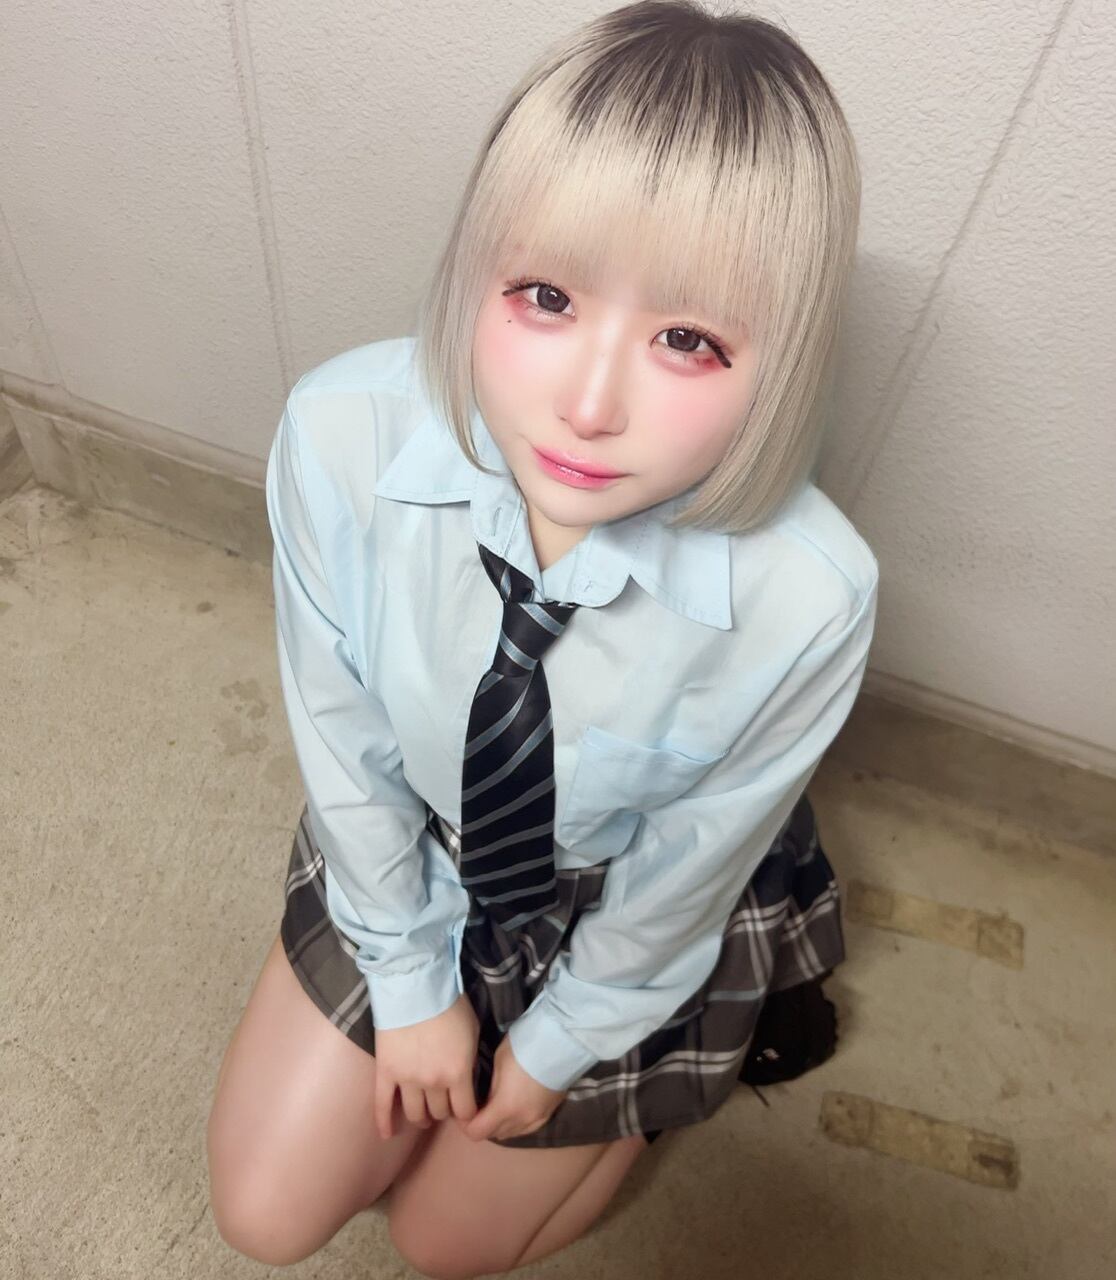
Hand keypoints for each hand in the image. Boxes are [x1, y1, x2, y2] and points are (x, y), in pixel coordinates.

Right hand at [373, 994, 479, 1140]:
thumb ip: (470, 1060)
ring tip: (422, 1116)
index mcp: (458, 1073)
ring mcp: (407, 1080)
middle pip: (439, 1113)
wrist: (416, 986)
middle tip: (443, 1104)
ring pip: (414, 1113)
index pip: (465, 1111)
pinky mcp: (385, 1072)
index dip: (466, 1114)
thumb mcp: (472, 1032)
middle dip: (443, 1111)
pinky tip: (387, 1134)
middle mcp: (433, 1083)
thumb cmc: (450, 1004)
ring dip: (420, 1118)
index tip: (466, 1111)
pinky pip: (382, 1104)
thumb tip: (467, 1077)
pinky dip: (384, 1122)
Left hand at [460, 1036, 567, 1142]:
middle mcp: (521, 1120)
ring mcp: (538, 1119)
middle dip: (482, 1124)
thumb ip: (490, 1088)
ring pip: (511, 1133)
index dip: (465, 1125)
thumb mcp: (498, 1063)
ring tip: (497, 1106)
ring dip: (500, 1125)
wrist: (561, 1043)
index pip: (477, 1132)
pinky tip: (516, 1107)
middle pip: (493, 1134)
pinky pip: (527, 1127)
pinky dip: (517, 1123)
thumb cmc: (524, 1048)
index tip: (463, 1111)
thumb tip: (487, 1100)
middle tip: (478, 1106)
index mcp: (505, 1108)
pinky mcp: (550, 1113)